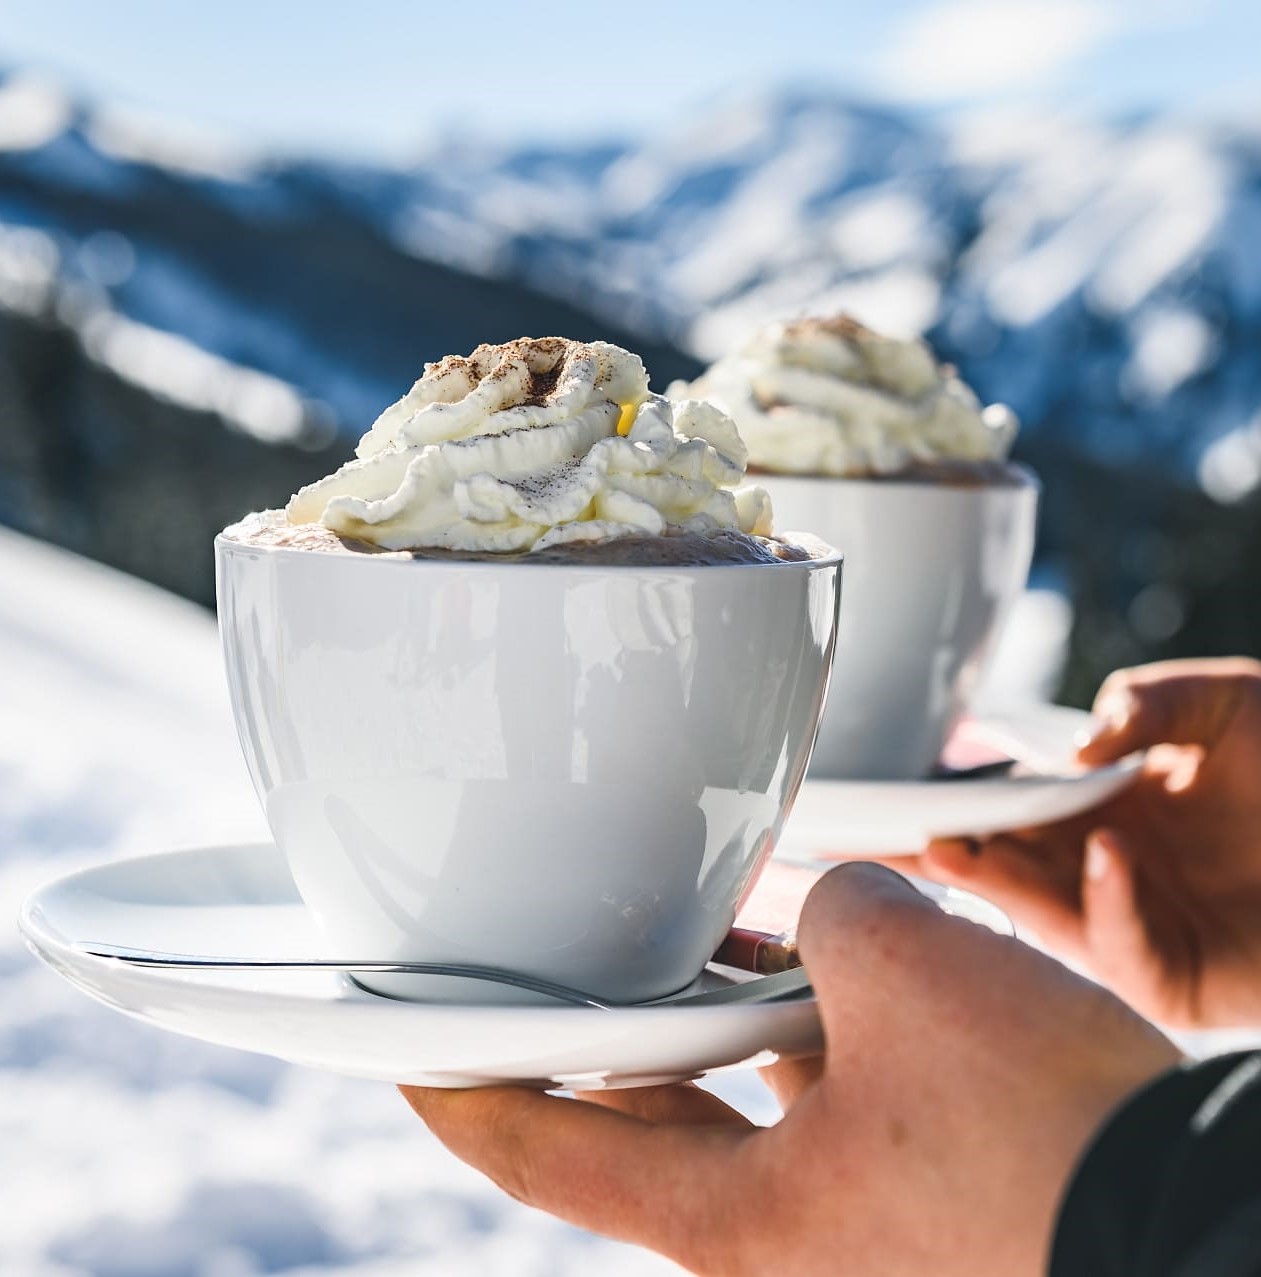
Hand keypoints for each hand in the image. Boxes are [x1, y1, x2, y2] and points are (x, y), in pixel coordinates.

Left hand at [402, 865, 1175, 1276]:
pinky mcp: (924, 1197)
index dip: (465, 1100)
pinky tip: (828, 957)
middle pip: (646, 1124)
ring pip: (749, 1104)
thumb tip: (835, 922)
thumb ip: (835, 919)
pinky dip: (815, 1029)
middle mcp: (787, 1240)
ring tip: (711, 926)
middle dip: (610, 1031)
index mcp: (742, 1224)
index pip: (548, 1160)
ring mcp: (857, 1223)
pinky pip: (831, 1099)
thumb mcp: (909, 973)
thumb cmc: (1045, 1133)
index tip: (410, 1057)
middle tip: (568, 960)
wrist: (1195, 1221)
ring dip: (731, 1014)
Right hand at [909, 658, 1260, 1028]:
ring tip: (949, 849)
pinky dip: (1108, 905)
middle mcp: (1102, 871)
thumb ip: (1142, 702)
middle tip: (871, 837)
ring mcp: (1135, 925)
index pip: (1001, 813)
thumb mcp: (1219, 699)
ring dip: (993, 885)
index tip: (874, 804)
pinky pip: (1124, 950)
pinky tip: (1109, 856)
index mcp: (1098, 813)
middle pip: (997, 868)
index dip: (938, 808)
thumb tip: (1076, 750)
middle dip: (932, 853)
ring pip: (1039, 915)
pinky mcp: (1178, 978)